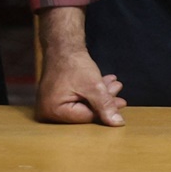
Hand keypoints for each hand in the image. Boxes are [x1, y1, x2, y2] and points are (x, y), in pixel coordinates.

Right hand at [35, 7, 125, 125]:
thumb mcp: (93, 86)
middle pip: (85, 111)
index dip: (106, 110)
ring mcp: (49, 106)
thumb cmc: (74, 65)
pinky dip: (91, 91)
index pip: (87, 117)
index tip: (123, 102)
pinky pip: (77, 99)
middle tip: (118, 89)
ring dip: (100, 94)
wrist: (62, 48)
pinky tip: (105, 82)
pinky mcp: (55, 99)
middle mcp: (47, 112)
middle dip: (104, 99)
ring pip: (83, 104)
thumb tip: (118, 123)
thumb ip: (105, 105)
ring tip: (115, 83)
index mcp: (53, 112)